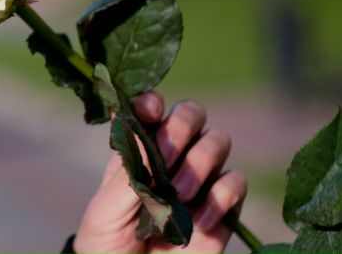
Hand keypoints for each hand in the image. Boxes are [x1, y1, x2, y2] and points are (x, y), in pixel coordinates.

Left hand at [74, 93, 246, 253]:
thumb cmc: (108, 244)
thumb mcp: (105, 211)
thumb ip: (125, 176)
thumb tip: (146, 138)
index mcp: (136, 150)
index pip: (148, 108)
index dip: (151, 102)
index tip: (150, 110)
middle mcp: (171, 156)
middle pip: (191, 113)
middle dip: (181, 126)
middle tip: (166, 155)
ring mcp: (200, 179)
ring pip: (218, 140)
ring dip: (199, 163)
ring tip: (180, 195)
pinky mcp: (224, 207)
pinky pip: (236, 182)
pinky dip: (221, 197)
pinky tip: (198, 221)